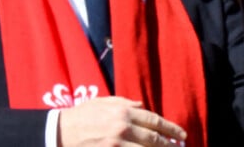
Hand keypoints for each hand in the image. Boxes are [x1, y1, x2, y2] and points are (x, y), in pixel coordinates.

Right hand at [58, 96, 186, 146]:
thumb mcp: (104, 102)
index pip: (153, 120)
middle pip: (154, 138)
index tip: (181, 134)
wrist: (62, 132)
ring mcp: (117, 143)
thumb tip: (142, 106)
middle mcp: (123, 126)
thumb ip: (125, 103)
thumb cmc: (83, 115)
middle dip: (169, 144)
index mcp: (122, 110)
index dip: (170, 128)